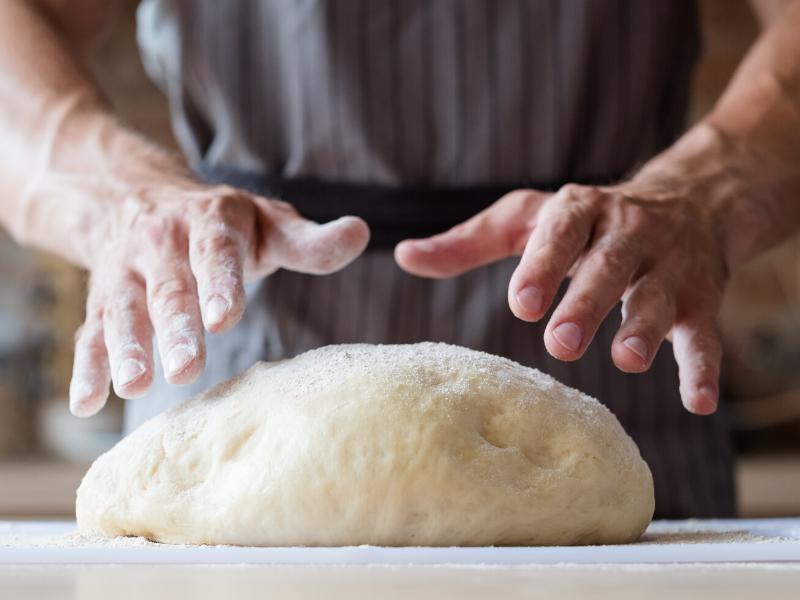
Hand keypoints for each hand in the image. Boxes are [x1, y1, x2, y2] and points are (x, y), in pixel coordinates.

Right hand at [69, 182, 368, 416]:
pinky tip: (86, 403)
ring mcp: (128, 274)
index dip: (220, 282)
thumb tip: (360, 233)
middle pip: (169, 288)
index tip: (225, 316)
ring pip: (124, 312)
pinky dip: (87, 367)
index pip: (216, 252)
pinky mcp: (103, 301)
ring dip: (127, 349)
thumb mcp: (267, 223)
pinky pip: (90, 333)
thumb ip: (309, 240)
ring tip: (135, 386)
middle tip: (189, 368)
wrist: (138, 200)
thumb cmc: (223, 225)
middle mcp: (162, 244)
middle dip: (177, 328)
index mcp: (209, 222)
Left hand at [395, 183, 727, 414]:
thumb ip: (468, 242)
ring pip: (657, 297)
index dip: (543, 264)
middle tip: (560, 343)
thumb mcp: (527, 219)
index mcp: (581, 209)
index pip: (562, 230)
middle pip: (609, 265)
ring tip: (625, 360)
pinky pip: (704, 334)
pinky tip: (696, 401)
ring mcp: (668, 266)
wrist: (690, 202)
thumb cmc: (586, 220)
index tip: (521, 301)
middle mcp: (629, 232)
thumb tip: (404, 256)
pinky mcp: (700, 300)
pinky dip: (703, 367)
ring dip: (643, 328)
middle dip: (586, 302)